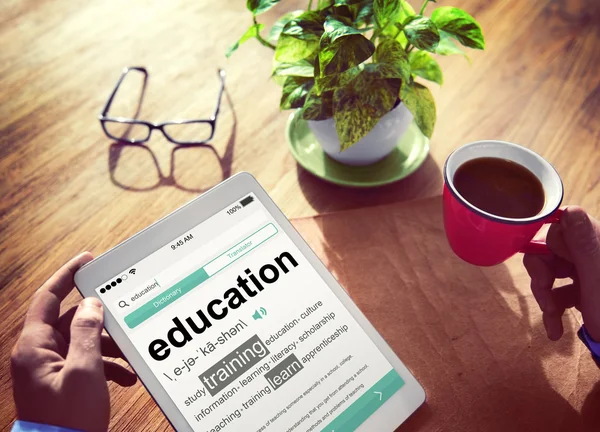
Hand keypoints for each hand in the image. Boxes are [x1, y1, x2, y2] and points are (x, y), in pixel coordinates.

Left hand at [11, 253, 136, 431]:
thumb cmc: (67, 421)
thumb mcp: (85, 370)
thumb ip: (88, 332)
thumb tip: (91, 305)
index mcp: (34, 347)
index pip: (48, 298)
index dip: (67, 276)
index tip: (87, 260)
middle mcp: (38, 354)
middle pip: (71, 321)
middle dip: (101, 320)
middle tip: (122, 312)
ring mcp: (49, 369)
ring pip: (82, 341)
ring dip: (108, 346)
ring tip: (129, 356)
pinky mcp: (61, 382)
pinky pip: (85, 361)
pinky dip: (106, 365)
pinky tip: (125, 376)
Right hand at [524, 206, 599, 341]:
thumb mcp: (597, 280)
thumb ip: (584, 244)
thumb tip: (570, 208)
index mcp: (597, 242)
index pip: (560, 226)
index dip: (546, 247)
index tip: (547, 270)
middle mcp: (594, 252)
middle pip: (551, 249)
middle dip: (542, 276)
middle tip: (544, 299)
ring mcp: (591, 271)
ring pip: (552, 271)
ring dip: (545, 296)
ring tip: (552, 319)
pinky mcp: (588, 290)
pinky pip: (561, 290)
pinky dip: (553, 310)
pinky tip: (555, 329)